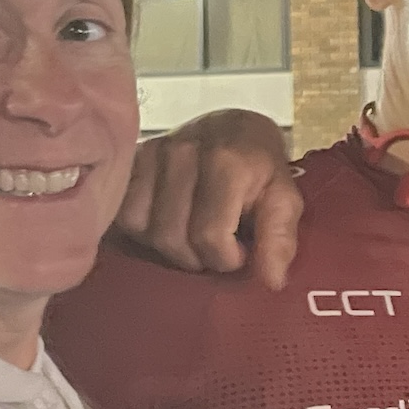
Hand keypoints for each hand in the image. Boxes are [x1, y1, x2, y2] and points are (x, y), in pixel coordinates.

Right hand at [112, 110, 304, 290]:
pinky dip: (141, 228)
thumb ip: (279, 238)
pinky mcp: (132, 158)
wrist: (234, 127)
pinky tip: (164, 223)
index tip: (239, 251)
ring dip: (167, 245)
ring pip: (142, 228)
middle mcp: (183, 153)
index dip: (225, 258)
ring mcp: (152, 153)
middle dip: (196, 257)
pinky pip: (123, 212)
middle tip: (215, 245)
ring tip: (189, 234)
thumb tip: (271, 280)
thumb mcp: (284, 200)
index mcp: (226, 163)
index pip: (209, 237)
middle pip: (172, 238)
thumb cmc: (260, 169)